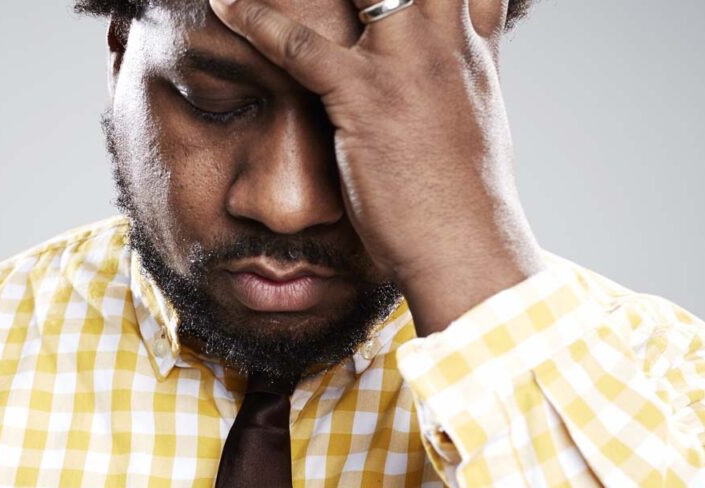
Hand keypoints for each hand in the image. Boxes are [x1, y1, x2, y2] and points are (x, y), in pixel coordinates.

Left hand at [207, 0, 545, 334]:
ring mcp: (406, 66)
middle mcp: (445, 39)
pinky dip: (257, 19)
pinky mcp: (367, 100)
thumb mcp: (480, 115)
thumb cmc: (466, 195)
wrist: (470, 247)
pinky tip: (224, 2)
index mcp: (471, 43)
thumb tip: (468, 50)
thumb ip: (470, 68)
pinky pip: (301, 46)